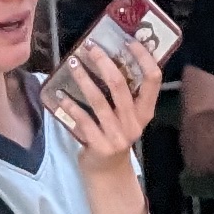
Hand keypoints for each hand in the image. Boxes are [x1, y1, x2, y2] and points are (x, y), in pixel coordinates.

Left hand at [54, 32, 161, 183]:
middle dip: (103, 62)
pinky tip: (60, 94)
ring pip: (98, 100)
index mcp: (145, 111)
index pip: (153, 79)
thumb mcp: (128, 117)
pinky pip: (82, 120)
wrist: (108, 172)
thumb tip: (108, 56)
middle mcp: (134, 123)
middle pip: (120, 85)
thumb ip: (124, 94)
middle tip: (90, 47)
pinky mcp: (99, 145)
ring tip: (73, 63)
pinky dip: (69, 106)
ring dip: (83, 79)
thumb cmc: (116, 135)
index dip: (143, 57)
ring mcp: (116, 135)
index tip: (128, 40)